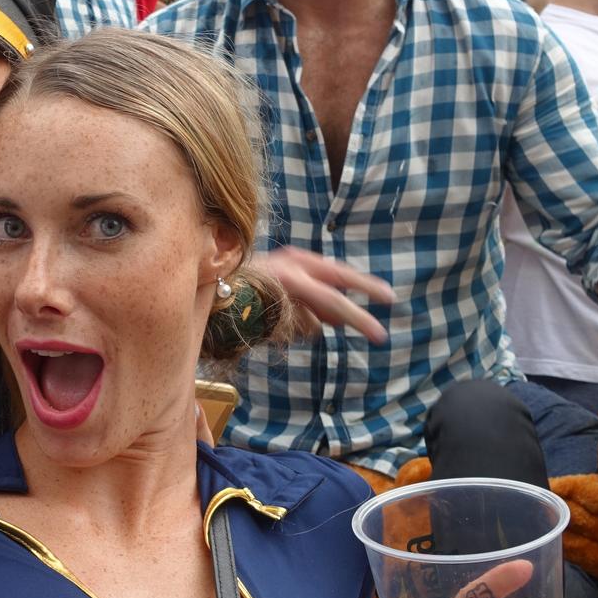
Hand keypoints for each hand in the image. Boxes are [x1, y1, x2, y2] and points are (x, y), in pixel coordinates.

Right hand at [257, 246, 393, 342]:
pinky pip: (288, 334)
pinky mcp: (267, 318)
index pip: (340, 274)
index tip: (389, 297)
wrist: (208, 289)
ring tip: (278, 314)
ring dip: (303, 325)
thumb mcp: (285, 280)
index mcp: (297, 261)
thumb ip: (312, 297)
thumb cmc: (248, 283)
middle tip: (380, 336)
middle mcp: (291, 276)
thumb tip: (339, 321)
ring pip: (310, 326)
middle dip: (358, 320)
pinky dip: (285, 332)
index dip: (365, 285)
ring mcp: (278, 298)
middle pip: (334, 303)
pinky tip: (267, 322)